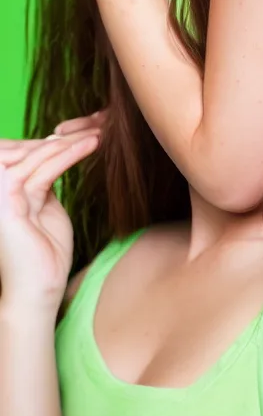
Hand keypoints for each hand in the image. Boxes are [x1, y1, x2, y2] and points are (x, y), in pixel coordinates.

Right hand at [0, 124, 101, 317]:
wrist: (38, 291)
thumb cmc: (43, 252)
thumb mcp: (43, 204)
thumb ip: (42, 176)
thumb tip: (54, 143)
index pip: (21, 151)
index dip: (52, 140)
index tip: (86, 128)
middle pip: (27, 148)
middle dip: (64, 135)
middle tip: (98, 124)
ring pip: (37, 154)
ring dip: (71, 141)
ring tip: (100, 133)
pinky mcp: (7, 198)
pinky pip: (42, 168)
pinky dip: (69, 153)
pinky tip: (91, 145)